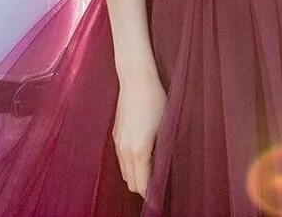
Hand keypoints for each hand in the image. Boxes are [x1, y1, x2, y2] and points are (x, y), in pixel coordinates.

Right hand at [112, 75, 165, 196]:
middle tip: (159, 189)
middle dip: (144, 189)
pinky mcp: (115, 136)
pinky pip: (121, 160)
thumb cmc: (156, 101)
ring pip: (124, 172)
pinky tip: (142, 159)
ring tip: (151, 175)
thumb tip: (165, 170)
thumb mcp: (166, 128)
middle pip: (131, 183)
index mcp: (139, 151)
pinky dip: (130, 166)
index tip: (160, 201)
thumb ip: (163, 152)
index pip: (142, 185)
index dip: (152, 196)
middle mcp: (124, 150)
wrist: (135, 80)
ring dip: (136, 177)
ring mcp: (117, 143)